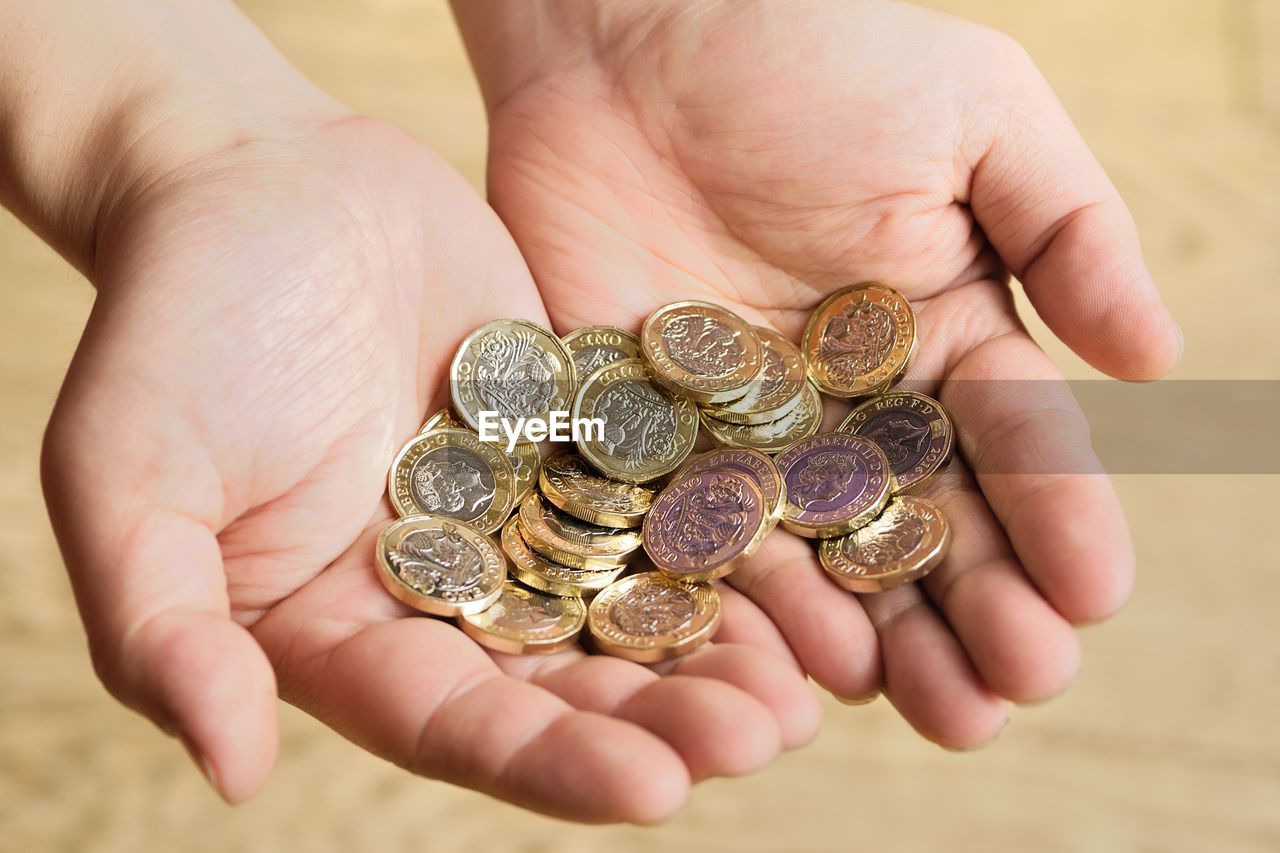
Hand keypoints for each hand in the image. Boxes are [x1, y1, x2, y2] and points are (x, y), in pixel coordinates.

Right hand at [27, 3, 815, 822]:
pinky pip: (654, 496)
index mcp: (341, 631)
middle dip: (663, 718)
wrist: (262, 185)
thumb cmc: (175, 325)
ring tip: (806, 686)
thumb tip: (227, 767)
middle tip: (764, 737)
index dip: (553, 762)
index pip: (453, 724)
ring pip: (625, 602)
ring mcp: (516, 515)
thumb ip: (165, 627)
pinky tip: (795, 564)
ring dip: (712, 647)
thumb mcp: (128, 476)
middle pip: (564, 683)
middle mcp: (441, 593)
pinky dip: (717, 535)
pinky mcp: (574, 437)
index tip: (657, 788)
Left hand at [456, 0, 1181, 745]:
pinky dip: (750, 598)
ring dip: (882, 633)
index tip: (1094, 593)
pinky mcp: (649, 437)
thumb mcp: (975, 113)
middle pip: (923, 523)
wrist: (636, 33)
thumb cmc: (814, 52)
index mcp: (940, 335)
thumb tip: (1155, 362)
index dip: (1057, 517)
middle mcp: (850, 402)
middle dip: (977, 605)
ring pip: (823, 552)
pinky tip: (800, 661)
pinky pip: (703, 532)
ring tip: (937, 709)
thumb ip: (1070, 232)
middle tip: (1017, 686)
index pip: (1011, 443)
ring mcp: (748, 430)